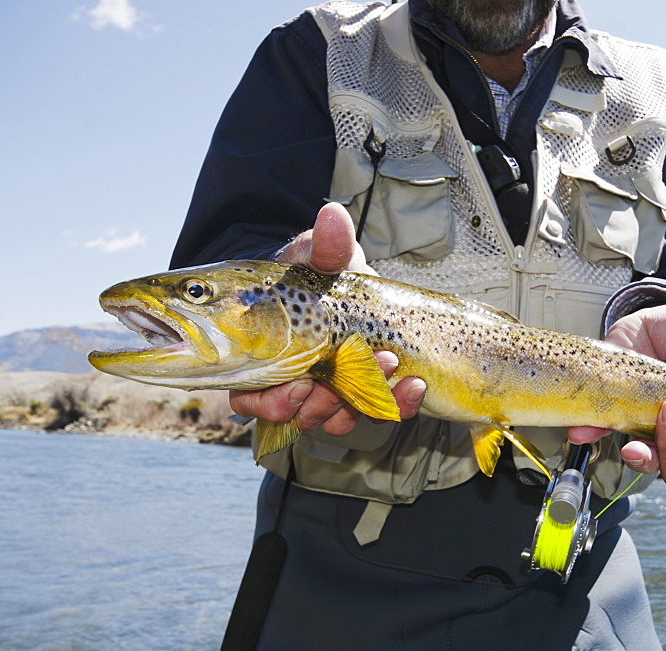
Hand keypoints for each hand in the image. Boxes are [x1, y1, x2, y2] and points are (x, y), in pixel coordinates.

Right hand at [229, 203, 425, 434]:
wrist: (354, 289)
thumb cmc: (322, 273)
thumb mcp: (322, 257)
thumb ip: (326, 244)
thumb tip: (333, 215)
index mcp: (261, 356)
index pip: (251, 397)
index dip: (273, 401)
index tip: (303, 385)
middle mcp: (288, 382)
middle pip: (297, 415)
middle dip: (326, 402)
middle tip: (357, 368)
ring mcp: (326, 393)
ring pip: (335, 420)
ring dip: (363, 401)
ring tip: (390, 365)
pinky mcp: (363, 398)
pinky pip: (374, 414)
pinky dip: (396, 404)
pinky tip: (414, 385)